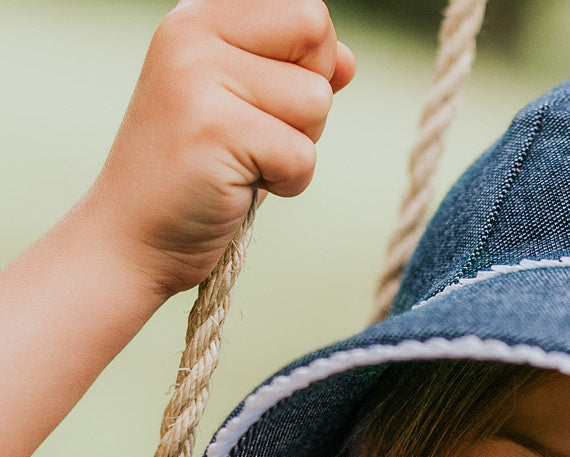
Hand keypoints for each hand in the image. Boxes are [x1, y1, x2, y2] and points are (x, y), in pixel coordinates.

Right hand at [83, 0, 355, 297]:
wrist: (136, 237)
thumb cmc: (202, 175)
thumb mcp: (249, 109)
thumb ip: (294, 74)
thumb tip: (350, 62)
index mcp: (200, 17)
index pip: (306, 10)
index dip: (314, 64)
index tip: (269, 103)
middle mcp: (193, 32)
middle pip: (317, 37)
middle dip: (310, 100)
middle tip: (259, 134)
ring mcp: (198, 77)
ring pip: (316, 100)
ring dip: (296, 148)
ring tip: (244, 162)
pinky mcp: (214, 128)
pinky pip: (302, 154)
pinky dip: (288, 183)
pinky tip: (241, 187)